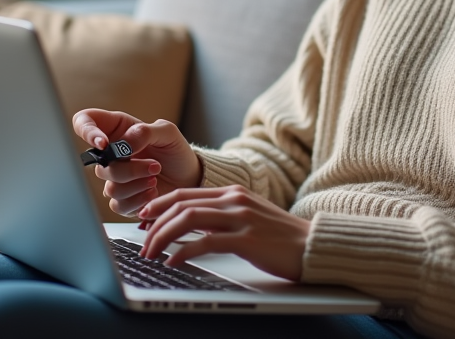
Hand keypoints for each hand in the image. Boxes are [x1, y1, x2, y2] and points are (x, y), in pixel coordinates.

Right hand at [71, 109, 201, 217]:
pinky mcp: (122, 199)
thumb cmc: (176, 151)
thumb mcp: (167, 133)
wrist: (189, 178)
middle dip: (128, 168)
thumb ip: (144, 132)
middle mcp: (111, 154)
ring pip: (109, 187)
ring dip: (136, 184)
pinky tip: (152, 192)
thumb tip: (124, 144)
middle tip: (154, 165)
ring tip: (155, 178)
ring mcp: (115, 178)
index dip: (86, 131)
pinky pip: (117, 204)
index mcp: (117, 129)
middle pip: (99, 164)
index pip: (83, 122)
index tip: (104, 143)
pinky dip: (138, 199)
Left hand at [138, 185, 310, 280]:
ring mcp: (241, 218)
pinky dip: (183, 253)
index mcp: (233, 192)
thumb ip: (223, 215)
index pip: (186, 193)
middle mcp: (234, 201)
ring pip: (188, 220)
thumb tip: (192, 225)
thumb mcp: (249, 216)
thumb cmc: (280, 236)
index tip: (144, 218)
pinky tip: (173, 262)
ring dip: (163, 237)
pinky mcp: (246, 240)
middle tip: (142, 242)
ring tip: (151, 254)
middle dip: (155, 224)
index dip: (160, 205)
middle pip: (182, 205)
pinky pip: (205, 244)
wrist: (312, 245)